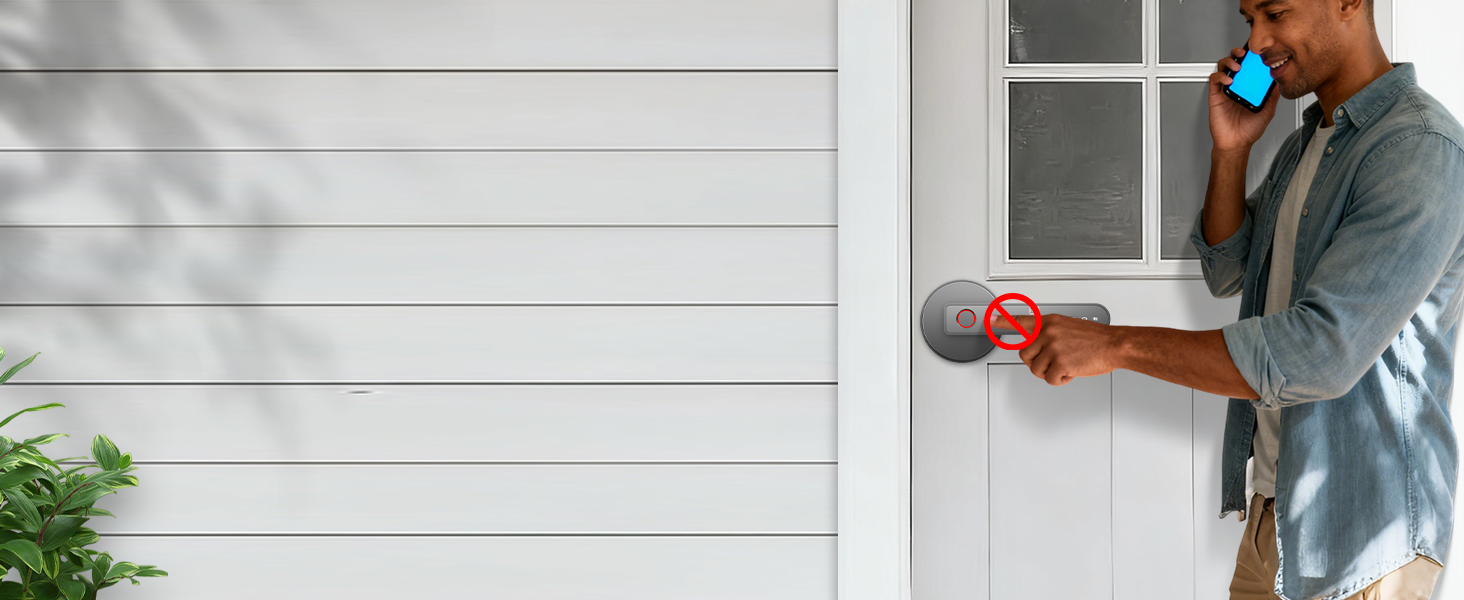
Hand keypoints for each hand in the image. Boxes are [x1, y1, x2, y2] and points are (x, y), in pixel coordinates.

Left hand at [989, 312, 1124, 385]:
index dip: (1002, 322)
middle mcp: (1048, 332)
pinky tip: (1071, 371)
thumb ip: (1049, 332)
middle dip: (1037, 362)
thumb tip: (1036, 342)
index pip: (1020, 320)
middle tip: (1053, 361)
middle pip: (1024, 354)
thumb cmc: (1095, 339)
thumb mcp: (1067, 326)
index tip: (989, 320)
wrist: (1114, 345)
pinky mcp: (1060, 363)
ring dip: (1051, 372)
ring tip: (1067, 364)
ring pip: (1036, 369)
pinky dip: (1060, 380)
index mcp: (1049, 322)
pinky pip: (1049, 379)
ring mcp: (1053, 347)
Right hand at [1209, 47, 1278, 151]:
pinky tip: (1228, 80)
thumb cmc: (1249, 130)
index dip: (1252, 58)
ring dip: (1229, 62)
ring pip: (1222, 67)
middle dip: (1238, 53)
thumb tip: (1279, 82)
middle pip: (1234, 62)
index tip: (1258, 52)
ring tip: (1237, 67)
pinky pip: (1214, 80)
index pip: (1249, 67)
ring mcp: (1225, 90)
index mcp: (1249, 88)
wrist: (1236, 143)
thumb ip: (1272, 96)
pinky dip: (1220, 76)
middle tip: (1244, 53)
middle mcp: (1237, 87)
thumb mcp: (1268, 111)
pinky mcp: (1215, 96)